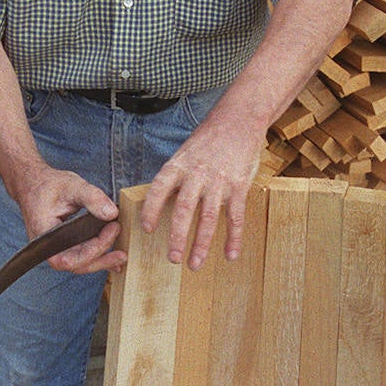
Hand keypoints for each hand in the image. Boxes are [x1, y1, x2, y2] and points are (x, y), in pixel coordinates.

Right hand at [15, 164, 124, 275]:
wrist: (34, 184)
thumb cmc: (48, 185)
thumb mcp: (72, 186)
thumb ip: (92, 198)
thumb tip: (112, 214)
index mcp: (44, 236)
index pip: (70, 256)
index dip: (94, 248)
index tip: (113, 228)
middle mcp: (48, 248)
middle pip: (76, 265)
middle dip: (101, 260)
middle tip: (122, 253)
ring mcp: (55, 249)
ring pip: (80, 263)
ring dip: (101, 261)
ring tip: (121, 256)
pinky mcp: (64, 246)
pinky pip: (80, 256)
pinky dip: (97, 257)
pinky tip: (113, 259)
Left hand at [140, 113, 264, 269]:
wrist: (239, 121)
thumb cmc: (208, 139)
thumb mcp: (185, 152)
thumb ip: (175, 177)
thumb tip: (161, 202)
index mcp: (179, 164)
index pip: (159, 189)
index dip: (151, 210)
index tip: (146, 229)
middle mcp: (197, 174)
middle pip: (184, 210)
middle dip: (177, 237)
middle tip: (172, 258)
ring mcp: (219, 181)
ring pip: (208, 217)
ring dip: (201, 243)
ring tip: (194, 264)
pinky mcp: (239, 186)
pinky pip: (235, 216)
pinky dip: (233, 238)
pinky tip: (230, 255)